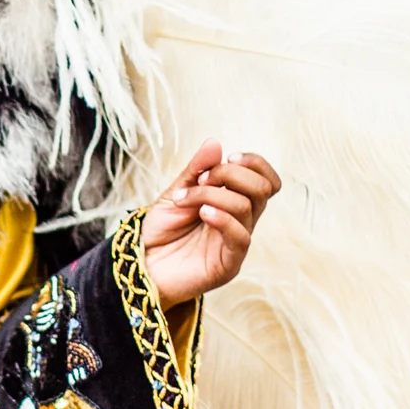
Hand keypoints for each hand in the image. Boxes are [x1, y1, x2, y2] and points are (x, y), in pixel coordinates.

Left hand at [140, 139, 279, 313]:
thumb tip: (215, 143)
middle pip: (263, 188)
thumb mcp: (175, 193)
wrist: (143, 265)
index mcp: (234, 202)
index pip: (266, 179)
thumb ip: (195, 171)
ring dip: (212, 194)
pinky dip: (223, 218)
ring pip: (247, 207)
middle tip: (201, 180)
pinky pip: (241, 237)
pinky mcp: (229, 263)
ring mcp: (236, 242)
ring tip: (185, 200)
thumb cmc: (161, 232)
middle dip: (231, 174)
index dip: (254, 163)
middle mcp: (241, 221)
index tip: (227, 157)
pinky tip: (202, 213)